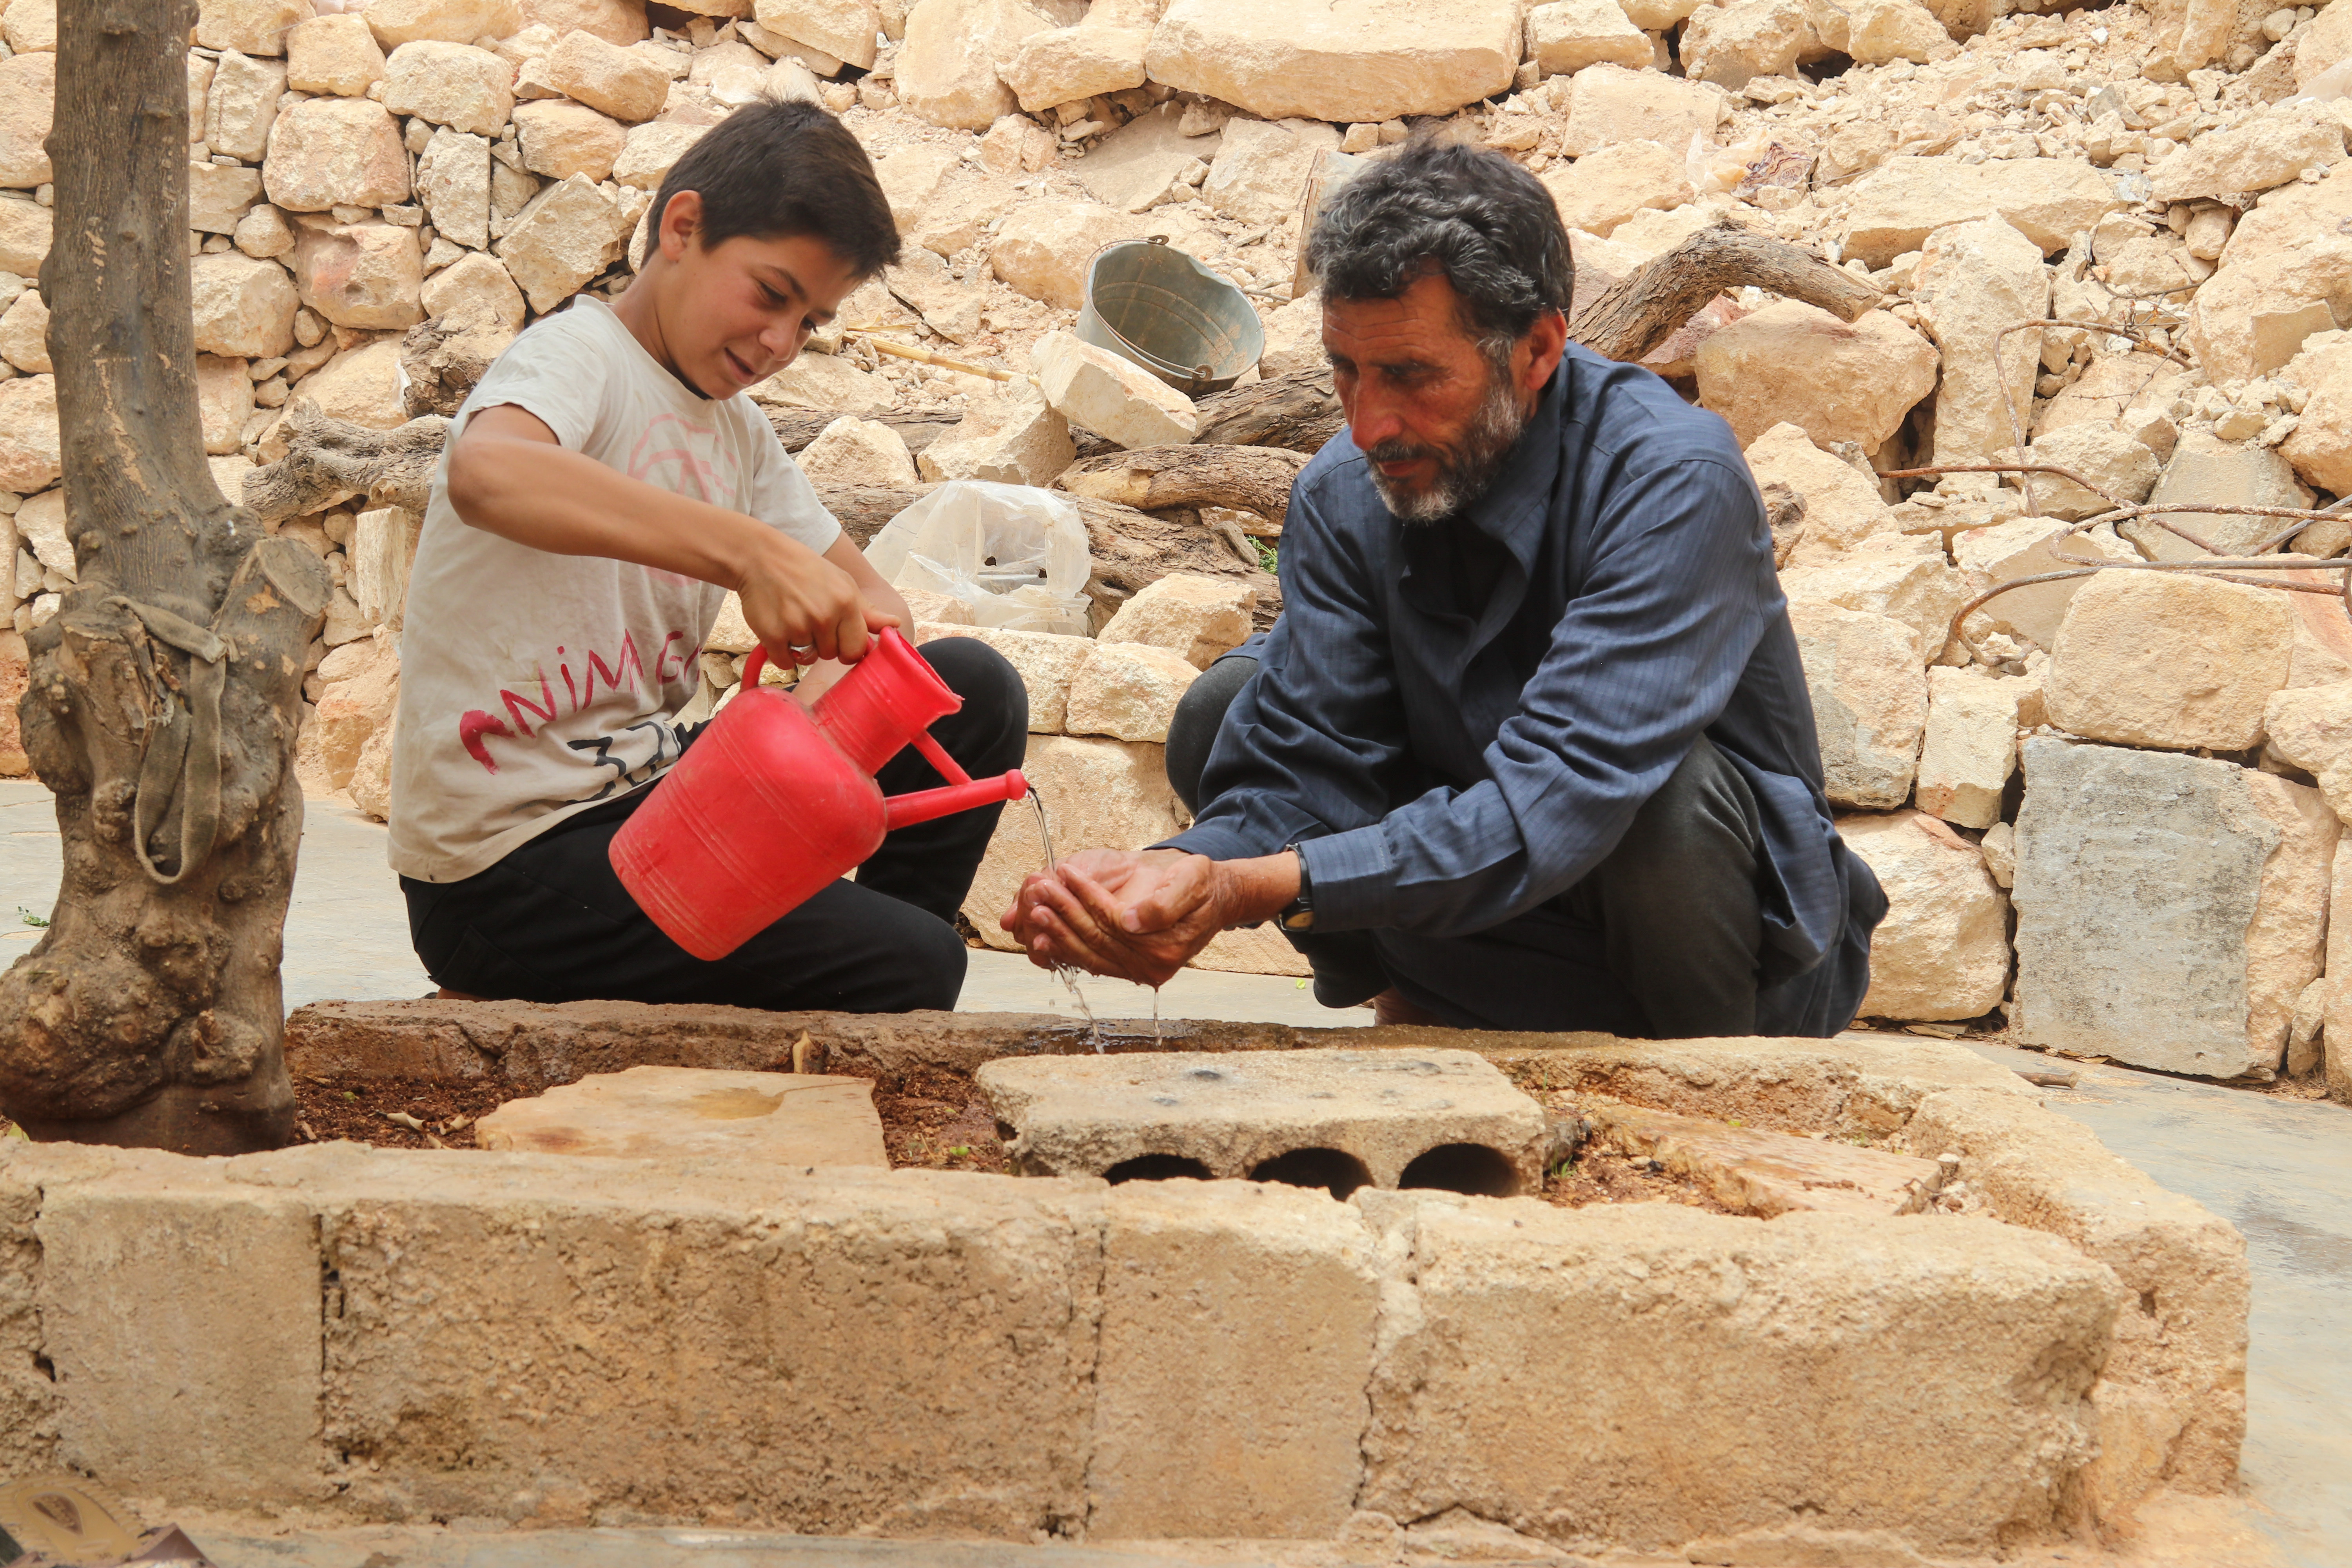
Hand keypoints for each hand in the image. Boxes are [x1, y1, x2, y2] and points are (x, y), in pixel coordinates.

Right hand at [735, 531, 896, 666]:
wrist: (761, 557)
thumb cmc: (806, 570)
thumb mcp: (842, 583)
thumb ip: (867, 611)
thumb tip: (896, 626)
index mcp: (846, 603)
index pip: (856, 649)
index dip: (848, 648)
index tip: (838, 638)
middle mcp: (824, 616)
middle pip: (832, 655)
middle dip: (824, 645)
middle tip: (810, 620)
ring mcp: (798, 626)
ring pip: (808, 658)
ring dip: (801, 647)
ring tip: (793, 619)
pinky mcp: (773, 635)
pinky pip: (785, 662)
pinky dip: (781, 652)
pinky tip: (778, 628)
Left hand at [1003, 850, 1230, 986]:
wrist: (1216, 899)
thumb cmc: (1202, 885)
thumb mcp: (1191, 881)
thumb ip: (1162, 904)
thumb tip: (1130, 921)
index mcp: (1165, 947)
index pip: (1113, 921)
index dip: (1086, 897)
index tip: (1064, 873)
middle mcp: (1152, 967)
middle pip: (1097, 939)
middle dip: (1064, 913)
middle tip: (1038, 891)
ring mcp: (1141, 972)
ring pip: (1090, 954)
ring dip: (1059, 932)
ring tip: (1035, 910)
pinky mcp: (1132, 969)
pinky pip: (1094, 961)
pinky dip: (1068, 949)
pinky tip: (1046, 937)